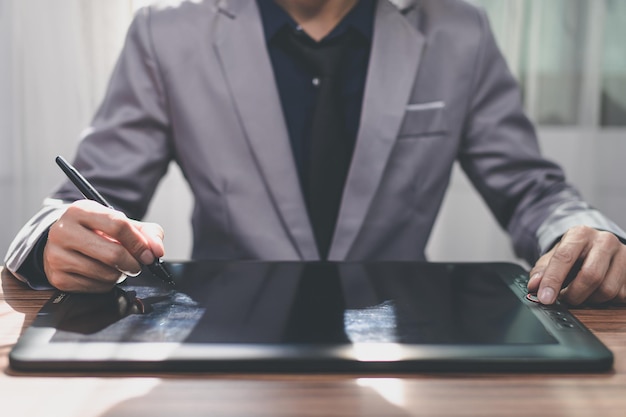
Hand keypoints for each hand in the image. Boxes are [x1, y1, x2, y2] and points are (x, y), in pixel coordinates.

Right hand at [44, 200, 164, 292]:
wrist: (65, 242)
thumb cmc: (98, 231)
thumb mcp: (121, 223)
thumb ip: (146, 233)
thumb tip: (157, 251)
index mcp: (81, 210)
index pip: (118, 226)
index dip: (139, 243)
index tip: (150, 254)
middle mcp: (64, 231)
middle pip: (113, 254)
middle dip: (133, 264)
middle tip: (137, 265)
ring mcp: (57, 255)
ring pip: (105, 274)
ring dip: (120, 274)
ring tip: (117, 266)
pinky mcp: (57, 277)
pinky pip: (95, 287)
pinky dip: (107, 284)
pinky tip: (102, 273)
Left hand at [527, 226, 625, 304]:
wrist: (597, 246)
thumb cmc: (573, 252)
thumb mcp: (554, 257)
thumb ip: (542, 271)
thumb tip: (534, 287)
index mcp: (580, 234)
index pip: (565, 258)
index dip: (553, 281)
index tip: (545, 298)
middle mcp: (604, 241)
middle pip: (590, 276)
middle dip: (574, 294)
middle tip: (564, 299)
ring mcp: (623, 254)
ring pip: (607, 290)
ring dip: (590, 300)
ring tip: (580, 294)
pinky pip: (620, 295)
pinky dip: (605, 301)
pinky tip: (596, 292)